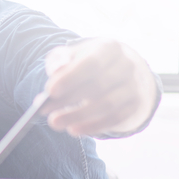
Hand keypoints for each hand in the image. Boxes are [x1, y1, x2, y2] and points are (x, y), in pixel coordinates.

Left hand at [41, 38, 157, 137]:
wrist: (116, 69)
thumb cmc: (84, 62)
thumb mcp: (70, 55)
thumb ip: (59, 60)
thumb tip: (56, 70)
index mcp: (109, 48)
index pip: (91, 63)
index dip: (71, 78)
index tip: (50, 91)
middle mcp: (126, 65)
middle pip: (98, 86)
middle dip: (68, 100)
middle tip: (43, 111)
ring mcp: (133, 86)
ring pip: (107, 104)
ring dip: (78, 116)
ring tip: (55, 123)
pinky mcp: (134, 105)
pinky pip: (115, 119)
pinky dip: (93, 126)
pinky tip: (73, 130)